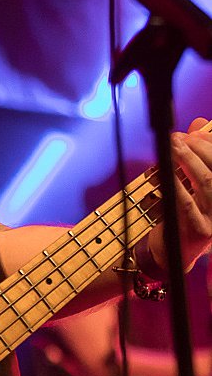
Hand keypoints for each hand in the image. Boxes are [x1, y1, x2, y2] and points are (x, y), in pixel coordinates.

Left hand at [148, 118, 211, 272]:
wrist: (173, 252)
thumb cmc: (184, 213)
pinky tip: (168, 171)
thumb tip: (197, 123)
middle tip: (179, 137)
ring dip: (188, 160)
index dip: (211, 144)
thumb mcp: (193, 183)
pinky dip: (178, 183)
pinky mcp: (202, 231)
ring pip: (207, 182)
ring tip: (174, 146)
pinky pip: (188, 202)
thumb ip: (198, 156)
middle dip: (199, 148)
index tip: (194, 131)